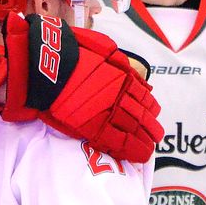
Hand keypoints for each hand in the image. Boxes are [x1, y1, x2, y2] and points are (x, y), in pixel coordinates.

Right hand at [1, 13, 162, 163]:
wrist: (49, 65)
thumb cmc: (72, 52)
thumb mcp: (104, 48)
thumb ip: (121, 63)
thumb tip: (136, 78)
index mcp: (124, 78)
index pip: (144, 98)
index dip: (150, 108)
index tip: (152, 114)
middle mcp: (121, 96)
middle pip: (143, 115)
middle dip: (151, 127)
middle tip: (155, 135)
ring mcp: (109, 112)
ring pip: (136, 130)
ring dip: (146, 140)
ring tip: (149, 148)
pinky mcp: (95, 128)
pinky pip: (119, 142)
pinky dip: (132, 150)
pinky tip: (140, 156)